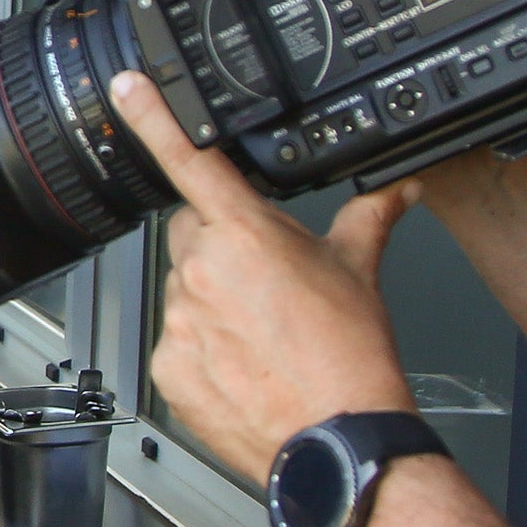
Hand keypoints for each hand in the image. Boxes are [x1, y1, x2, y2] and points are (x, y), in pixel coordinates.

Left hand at [112, 70, 412, 487]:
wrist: (336, 437)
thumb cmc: (350, 358)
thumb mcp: (361, 272)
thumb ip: (369, 218)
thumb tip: (398, 191)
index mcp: (246, 234)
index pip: (190, 159)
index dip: (154, 116)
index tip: (128, 88)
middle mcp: (204, 271)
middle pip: (192, 235)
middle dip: (220, 246)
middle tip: (263, 282)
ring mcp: (180, 321)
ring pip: (184, 291)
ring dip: (212, 301)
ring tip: (262, 335)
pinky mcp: (168, 367)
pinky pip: (176, 341)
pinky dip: (202, 349)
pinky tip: (243, 366)